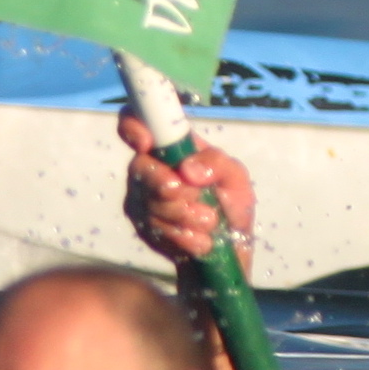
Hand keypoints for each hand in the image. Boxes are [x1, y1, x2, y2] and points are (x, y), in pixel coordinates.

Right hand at [119, 111, 253, 269]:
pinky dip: (184, 236)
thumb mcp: (235, 177)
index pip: (137, 122)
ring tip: (211, 222)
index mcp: (172, 145)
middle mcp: (150, 166)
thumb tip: (188, 169)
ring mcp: (142, 196)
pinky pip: (155, 229)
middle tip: (201, 201)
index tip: (147, 144)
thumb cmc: (231, 201)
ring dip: (186, 216)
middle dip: (172, 188)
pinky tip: (201, 239)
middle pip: (140, 168)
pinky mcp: (142, 224)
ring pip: (150, 202)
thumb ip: (217, 165)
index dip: (133, 127)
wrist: (229, 247)